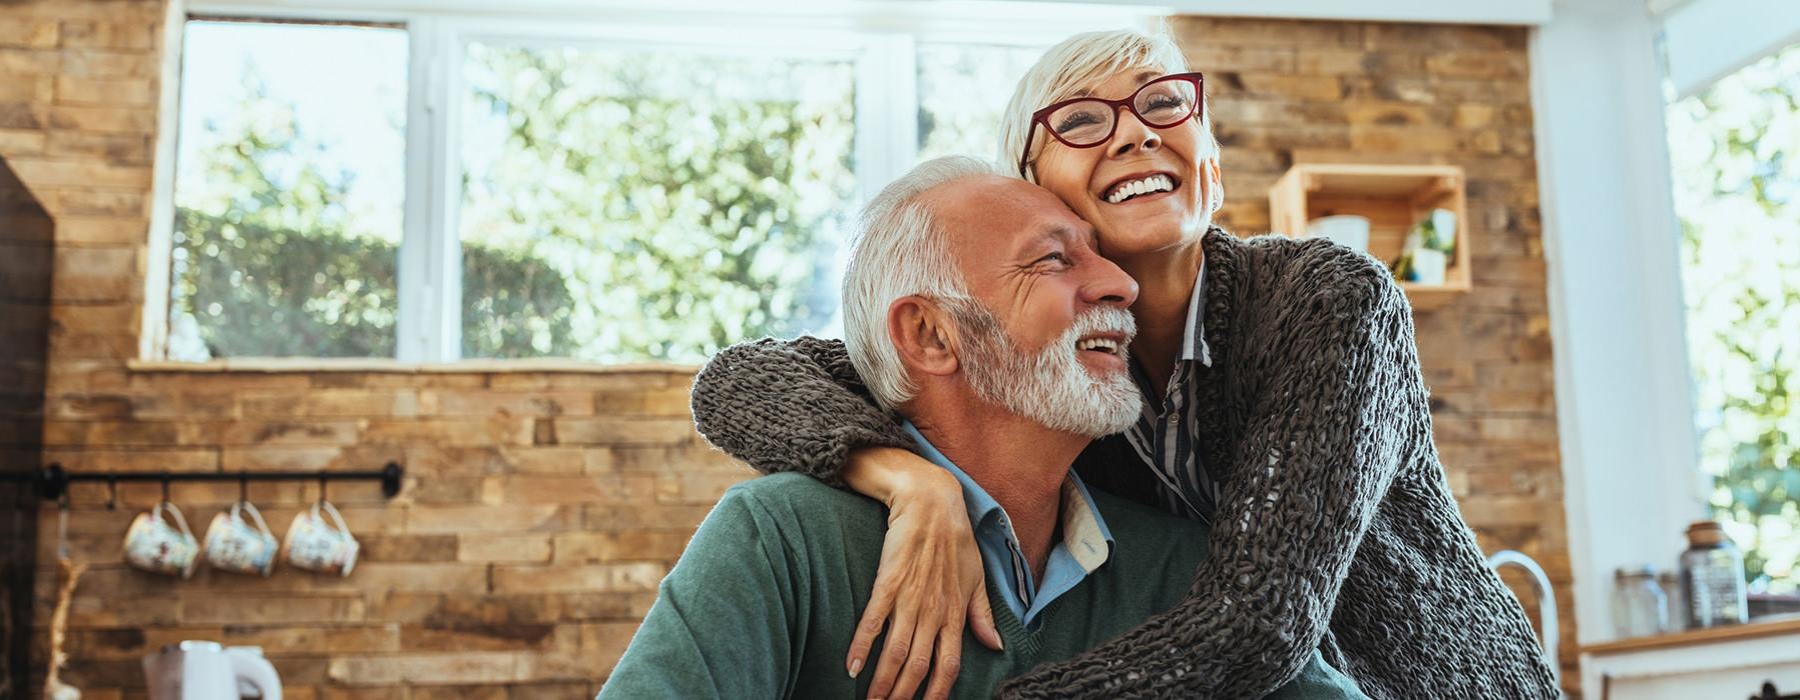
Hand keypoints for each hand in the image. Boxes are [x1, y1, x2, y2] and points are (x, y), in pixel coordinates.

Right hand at [842, 447, 1002, 699]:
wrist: (931, 501)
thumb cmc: (956, 538)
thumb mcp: (976, 578)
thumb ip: (982, 615)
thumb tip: (995, 646)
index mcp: (956, 613)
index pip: (949, 666)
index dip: (937, 694)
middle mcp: (934, 611)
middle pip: (918, 666)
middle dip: (903, 696)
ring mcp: (910, 597)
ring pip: (896, 652)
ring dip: (882, 682)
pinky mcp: (888, 581)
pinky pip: (873, 620)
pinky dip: (861, 646)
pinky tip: (851, 667)